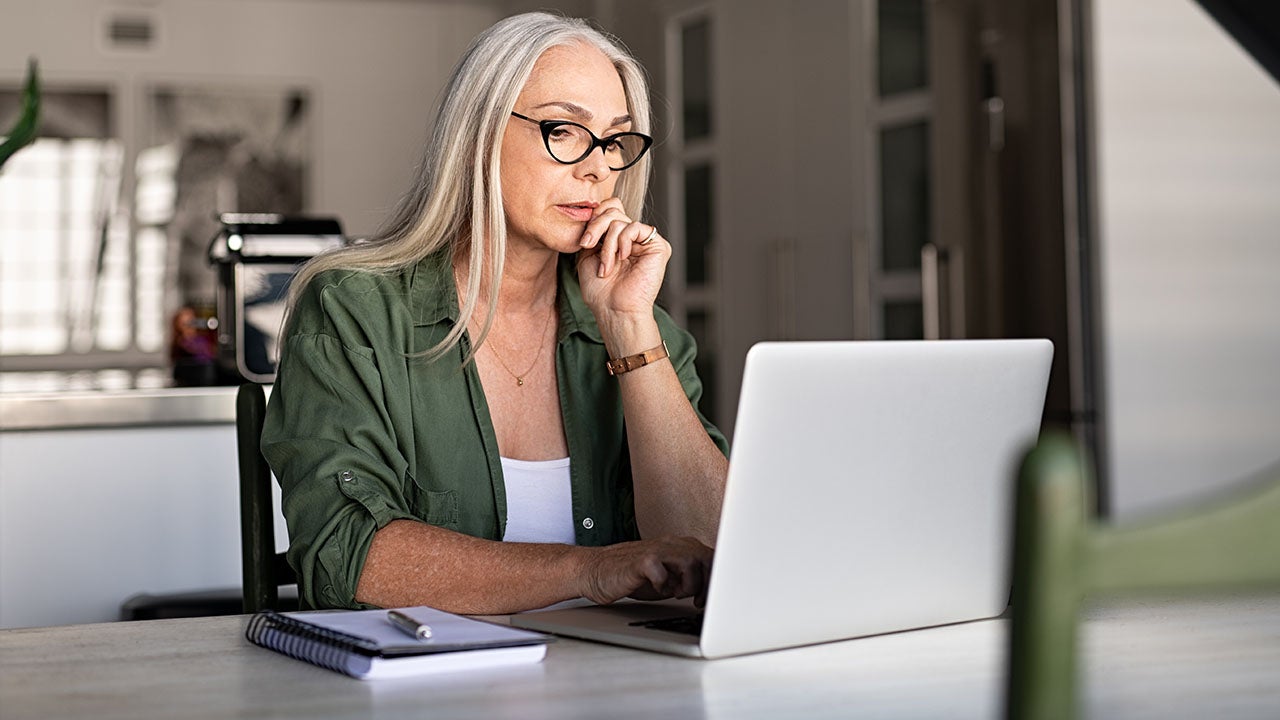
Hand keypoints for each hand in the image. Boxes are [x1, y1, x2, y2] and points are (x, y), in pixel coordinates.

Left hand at [576, 198, 670, 318]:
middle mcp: (633, 238)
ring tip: (605, 266)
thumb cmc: (600, 290)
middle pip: (613, 210)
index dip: (595, 216)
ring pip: (620, 220)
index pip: (610, 208)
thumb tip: (596, 209)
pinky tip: (622, 258)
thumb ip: (594, 230)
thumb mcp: (588, 254)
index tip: (584, 240)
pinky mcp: (658, 246)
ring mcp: (646, 241)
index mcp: (618, 238)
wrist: (614, 310)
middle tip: (587, 245)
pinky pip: (635, 227)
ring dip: (607, 244)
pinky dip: (622, 241)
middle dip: (596, 227)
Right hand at [577, 536, 713, 606]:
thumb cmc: (633, 577)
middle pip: (707, 557)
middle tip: (697, 601)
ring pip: (690, 561)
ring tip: (674, 593)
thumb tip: (713, 593)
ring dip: (688, 584)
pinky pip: (662, 572)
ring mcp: (656, 550)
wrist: (596, 571)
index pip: (712, 557)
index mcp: (680, 547)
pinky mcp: (641, 561)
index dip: (716, 580)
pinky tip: (656, 589)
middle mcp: (671, 544)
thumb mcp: (668, 578)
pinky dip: (663, 585)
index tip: (709, 599)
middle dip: (707, 583)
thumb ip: (690, 578)